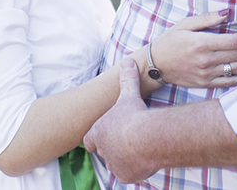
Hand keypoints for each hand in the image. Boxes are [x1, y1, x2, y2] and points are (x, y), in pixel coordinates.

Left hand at [84, 60, 159, 182]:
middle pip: (105, 151)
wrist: (146, 138)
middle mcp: (103, 150)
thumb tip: (129, 61)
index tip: (105, 134)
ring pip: (117, 164)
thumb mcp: (129, 94)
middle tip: (126, 140)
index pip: (89, 139)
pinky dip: (136, 169)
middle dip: (114, 147)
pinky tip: (145, 159)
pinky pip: (130, 174)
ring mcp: (114, 165)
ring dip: (124, 158)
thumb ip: (127, 79)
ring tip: (138, 149)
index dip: (96, 137)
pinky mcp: (126, 176)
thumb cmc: (134, 115)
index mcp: (98, 132)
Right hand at [151, 11, 236, 87]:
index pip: (235, 41)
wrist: (155, 65)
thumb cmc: (170, 41)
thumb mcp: (185, 24)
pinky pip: (231, 83)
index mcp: (203, 44)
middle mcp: (207, 61)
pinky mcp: (207, 84)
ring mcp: (208, 75)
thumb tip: (227, 12)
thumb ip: (207, 19)